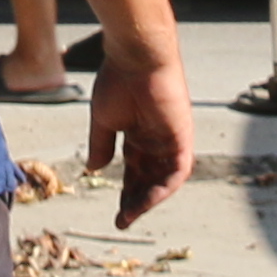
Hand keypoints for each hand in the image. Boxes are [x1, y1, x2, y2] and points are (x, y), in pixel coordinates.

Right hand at [84, 44, 199, 228]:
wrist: (136, 57)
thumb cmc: (117, 80)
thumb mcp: (104, 119)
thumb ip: (101, 145)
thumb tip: (95, 170)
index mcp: (138, 133)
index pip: (135, 169)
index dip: (126, 191)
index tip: (116, 212)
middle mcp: (157, 139)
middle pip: (149, 178)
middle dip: (136, 200)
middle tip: (122, 220)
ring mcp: (171, 139)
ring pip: (163, 179)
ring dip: (147, 199)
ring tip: (129, 214)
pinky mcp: (182, 138)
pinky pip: (176, 171)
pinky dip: (163, 188)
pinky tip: (145, 200)